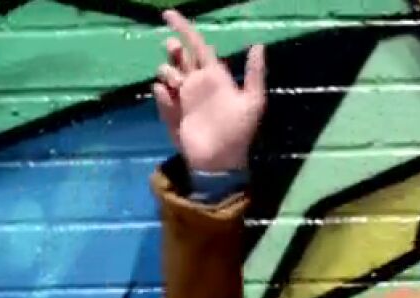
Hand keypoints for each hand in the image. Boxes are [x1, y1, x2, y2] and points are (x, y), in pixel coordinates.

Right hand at [153, 10, 265, 170]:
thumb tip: (258, 45)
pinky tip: (170, 98)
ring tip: (176, 83)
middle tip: (173, 50)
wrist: (221, 161)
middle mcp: (197, 83)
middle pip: (179, 56)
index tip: (168, 14)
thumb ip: (254, 74)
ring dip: (168, 71)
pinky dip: (162, 94)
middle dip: (173, 49)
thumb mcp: (253, 102)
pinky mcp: (172, 113)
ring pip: (167, 73)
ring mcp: (183, 98)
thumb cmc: (239, 131)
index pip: (198, 45)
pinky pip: (161, 96)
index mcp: (215, 76)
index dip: (183, 28)